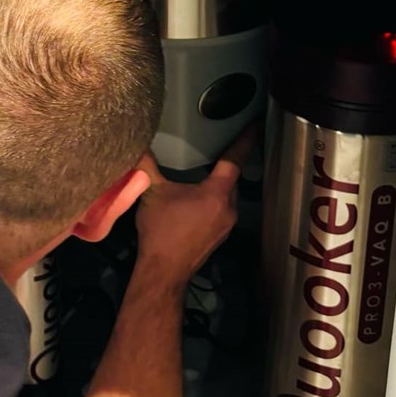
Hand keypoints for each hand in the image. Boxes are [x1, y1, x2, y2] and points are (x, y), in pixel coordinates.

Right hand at [133, 147, 242, 288]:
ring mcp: (226, 225)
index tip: (257, 125)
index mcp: (216, 193)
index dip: (246, 140)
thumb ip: (147, 165)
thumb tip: (138, 144)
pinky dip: (214, 199)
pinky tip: (197, 199)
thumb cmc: (161, 231)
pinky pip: (221, 209)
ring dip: (219, 184)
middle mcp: (228, 208)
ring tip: (206, 171)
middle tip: (223, 145)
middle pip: (232, 178)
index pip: (235, 159)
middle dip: (228, 163)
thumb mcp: (152, 192)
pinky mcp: (219, 236)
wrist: (163, 271)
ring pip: (227, 195)